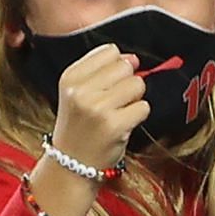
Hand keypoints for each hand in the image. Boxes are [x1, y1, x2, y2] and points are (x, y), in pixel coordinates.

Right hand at [50, 43, 148, 176]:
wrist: (72, 165)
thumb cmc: (80, 127)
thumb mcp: (78, 93)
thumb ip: (102, 71)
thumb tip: (133, 58)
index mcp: (70, 77)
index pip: (109, 51)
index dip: (117, 65)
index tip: (109, 83)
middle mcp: (81, 90)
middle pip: (125, 66)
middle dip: (127, 82)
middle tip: (115, 102)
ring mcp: (97, 108)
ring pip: (137, 84)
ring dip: (134, 99)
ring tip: (119, 113)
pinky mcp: (115, 125)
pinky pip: (144, 107)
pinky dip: (138, 116)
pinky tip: (124, 125)